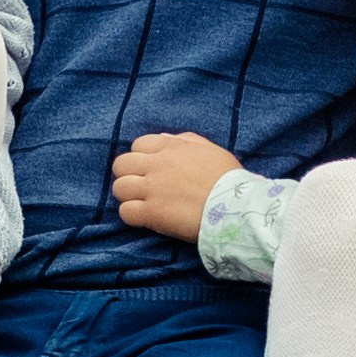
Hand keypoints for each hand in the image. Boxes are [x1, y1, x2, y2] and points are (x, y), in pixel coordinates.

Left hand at [113, 132, 241, 241]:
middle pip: (121, 164)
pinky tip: (145, 218)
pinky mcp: (152, 213)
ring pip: (119, 188)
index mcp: (171, 148)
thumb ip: (185, 140)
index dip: (142, 157)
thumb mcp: (210, 149)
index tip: (151, 169)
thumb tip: (163, 138)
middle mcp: (157, 165)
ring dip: (127, 196)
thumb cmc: (229, 178)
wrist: (236, 206)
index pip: (138, 145)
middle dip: (128, 175)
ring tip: (142, 203)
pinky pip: (125, 212)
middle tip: (141, 187)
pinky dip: (132, 215)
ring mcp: (152, 189)